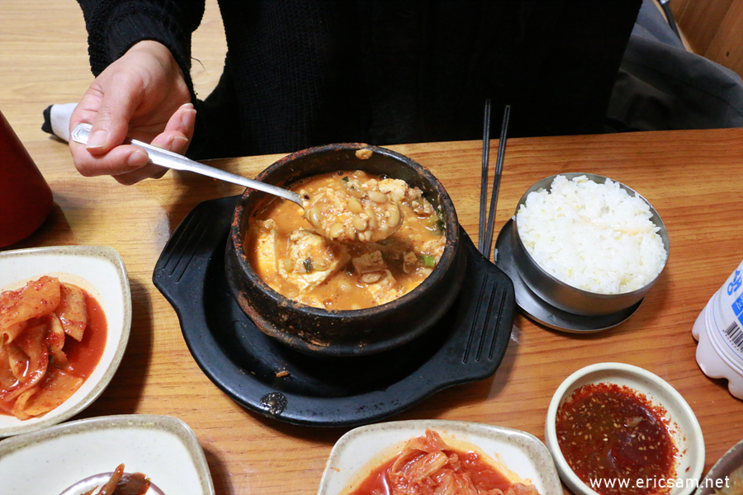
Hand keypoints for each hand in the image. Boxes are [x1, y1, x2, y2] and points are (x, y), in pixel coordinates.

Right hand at [69, 40, 195, 184]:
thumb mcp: (123, 84)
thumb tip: (96, 147)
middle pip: (123, 174)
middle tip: (172, 135)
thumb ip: (110, 115)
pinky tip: (184, 115)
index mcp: (88, 128)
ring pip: (151, 171)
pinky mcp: (159, 151)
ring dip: (172, 150)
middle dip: (152, 159)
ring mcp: (136, 150)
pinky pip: (173, 158)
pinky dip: (183, 139)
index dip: (112, 164)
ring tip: (181, 117)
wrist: (164, 65)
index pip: (89, 162)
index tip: (138, 153)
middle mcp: (109, 145)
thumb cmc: (137, 68)